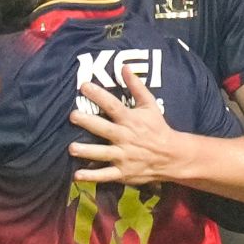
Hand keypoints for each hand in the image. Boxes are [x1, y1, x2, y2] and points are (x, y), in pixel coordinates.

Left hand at [68, 67, 182, 184]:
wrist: (171, 156)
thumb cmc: (157, 128)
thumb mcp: (150, 105)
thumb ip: (136, 86)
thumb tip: (124, 67)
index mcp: (130, 120)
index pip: (112, 105)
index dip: (98, 95)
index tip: (83, 86)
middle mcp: (124, 137)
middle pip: (103, 129)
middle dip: (88, 122)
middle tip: (72, 116)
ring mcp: (123, 156)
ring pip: (102, 154)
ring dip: (87, 151)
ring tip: (72, 148)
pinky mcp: (122, 172)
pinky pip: (105, 175)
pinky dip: (92, 176)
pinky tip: (77, 175)